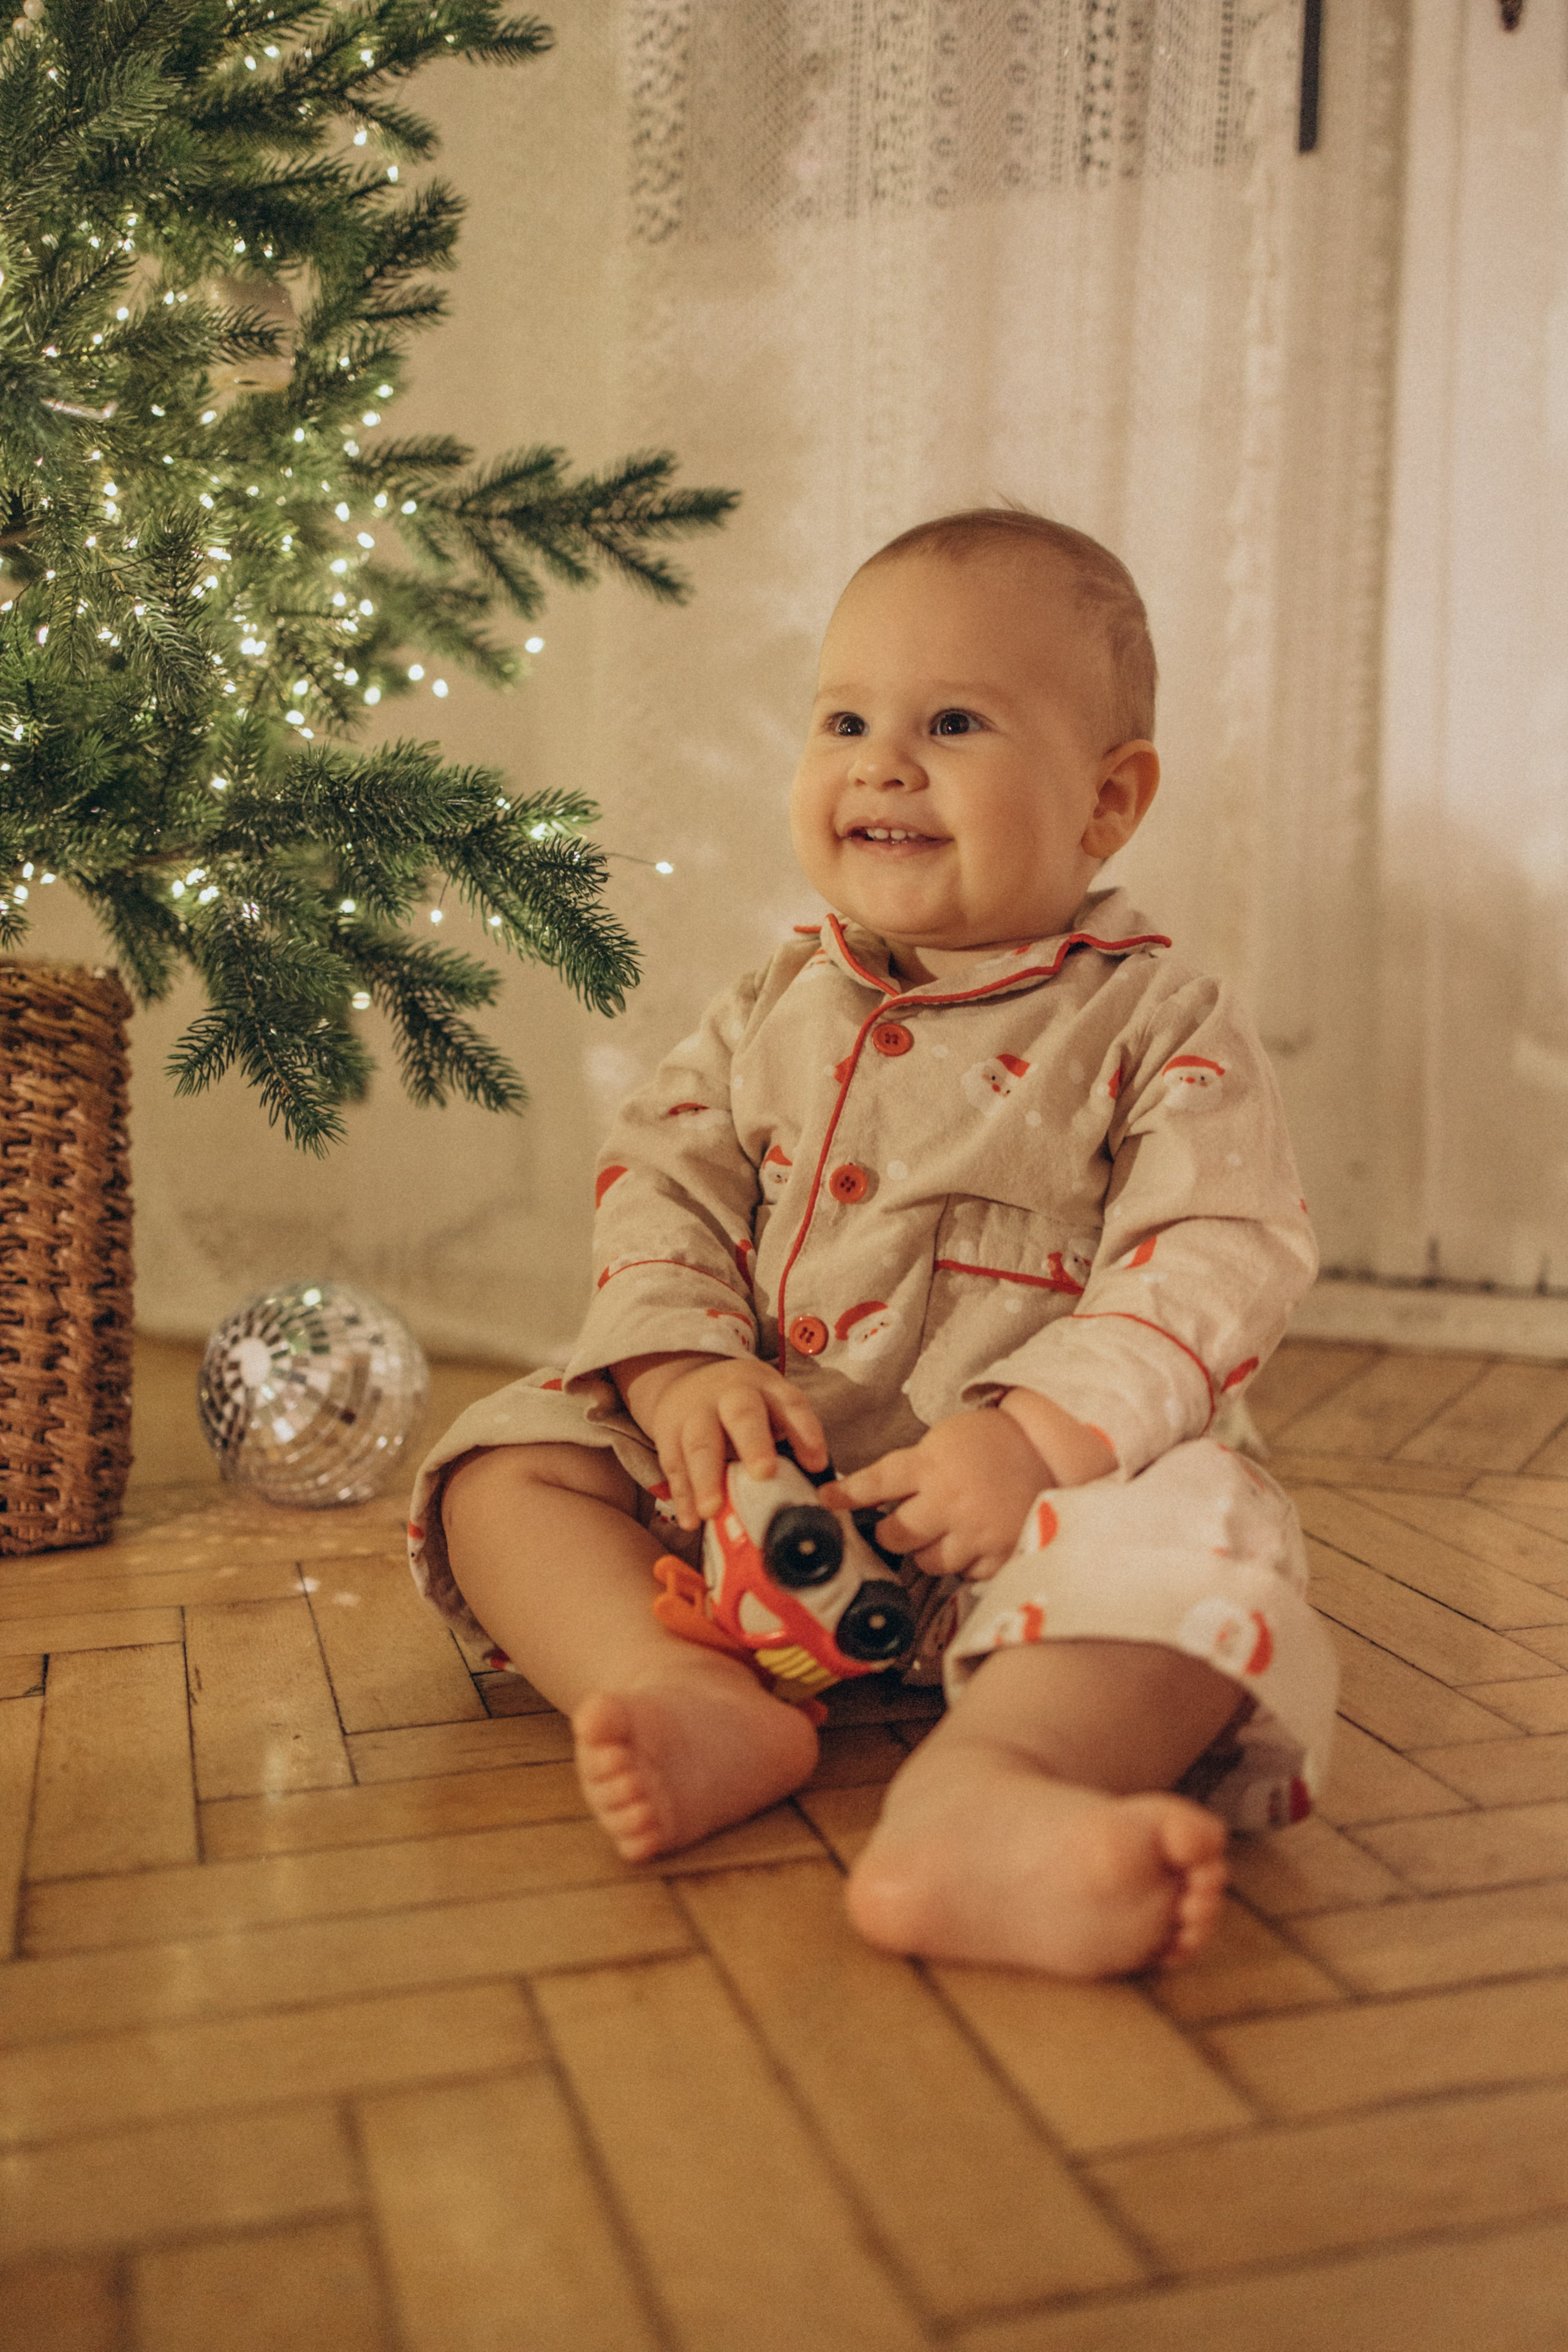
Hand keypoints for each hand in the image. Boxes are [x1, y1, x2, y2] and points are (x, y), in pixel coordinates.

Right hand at [614, 1352, 827, 1530]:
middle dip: (754, 1444)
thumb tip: (816, 1490)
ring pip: (701, 1443)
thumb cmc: (742, 1406)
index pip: (791, 1403)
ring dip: (706, 1479)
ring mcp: (696, 1412)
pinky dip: (682, 1495)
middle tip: (764, 1474)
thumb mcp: (770, 1405)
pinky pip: (673, 1464)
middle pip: (742, 1414)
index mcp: (765, 1387)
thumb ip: (790, 1437)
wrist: (686, 1379)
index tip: (817, 1464)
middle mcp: (731, 1394)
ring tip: (713, 1511)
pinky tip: (691, 1521)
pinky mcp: (668, 1433)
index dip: (805, 1431)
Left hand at [828, 1410, 1053, 1580]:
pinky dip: (964, 1562)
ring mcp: (977, 1531)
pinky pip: (965, 1574)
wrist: (1049, 1447)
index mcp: (931, 1465)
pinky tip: (972, 1541)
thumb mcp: (944, 1440)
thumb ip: (914, 1468)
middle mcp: (950, 1501)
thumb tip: (875, 1497)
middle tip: (899, 1524)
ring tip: (943, 1530)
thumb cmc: (989, 1441)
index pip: (877, 1483)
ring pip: (929, 1561)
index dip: (847, 1495)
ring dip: (928, 1550)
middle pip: (896, 1535)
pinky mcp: (1001, 1553)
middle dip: (891, 1532)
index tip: (824, 1501)